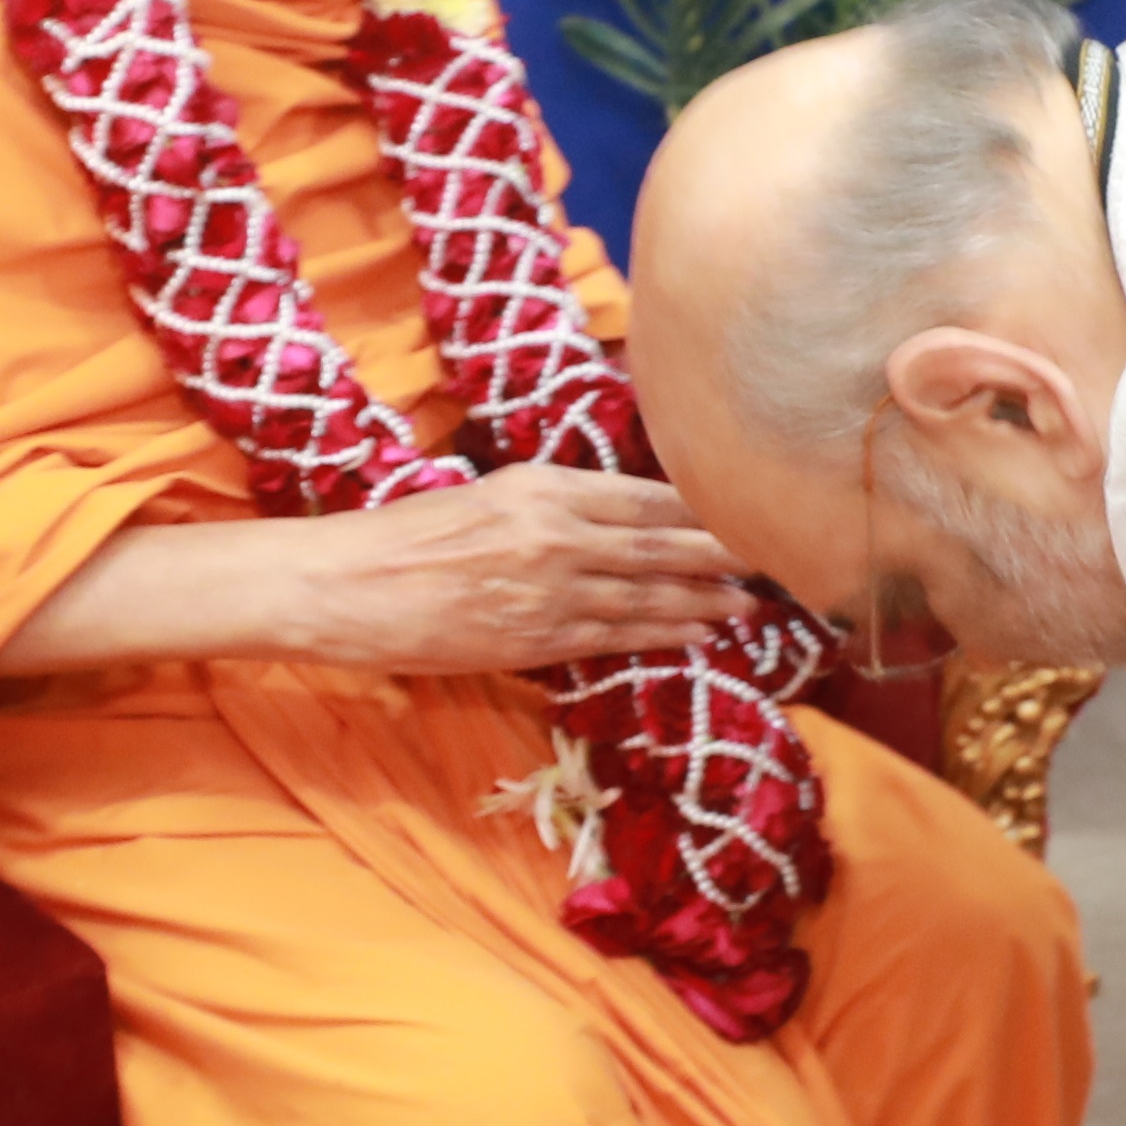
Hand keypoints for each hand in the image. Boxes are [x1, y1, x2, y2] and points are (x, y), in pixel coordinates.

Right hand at [306, 467, 758, 676]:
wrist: (344, 586)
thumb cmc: (404, 538)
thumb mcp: (485, 497)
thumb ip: (549, 505)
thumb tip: (611, 517)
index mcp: (543, 486)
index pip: (646, 495)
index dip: (703, 508)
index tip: (747, 509)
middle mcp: (557, 532)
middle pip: (663, 542)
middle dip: (725, 553)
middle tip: (780, 558)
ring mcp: (549, 588)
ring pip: (648, 593)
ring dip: (706, 600)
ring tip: (751, 606)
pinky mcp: (535, 638)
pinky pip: (616, 635)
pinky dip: (663, 634)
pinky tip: (699, 636)